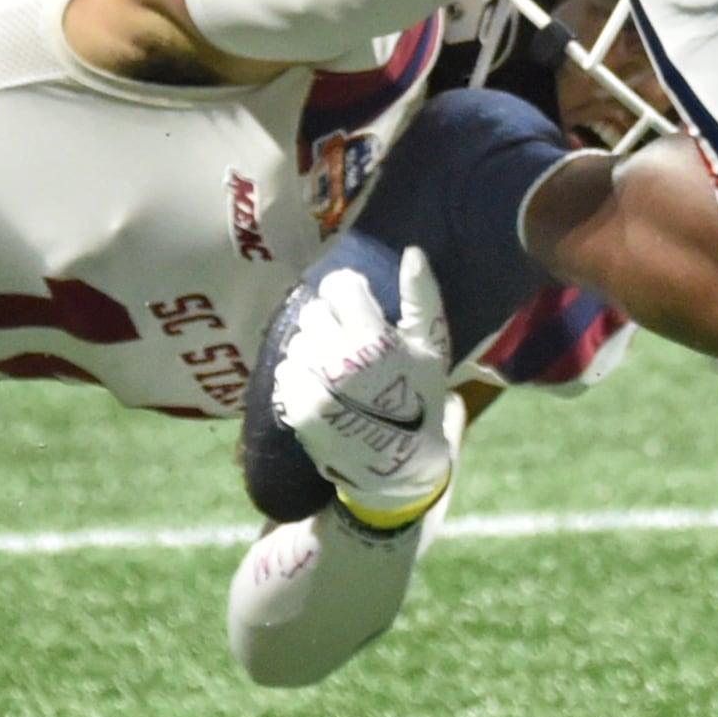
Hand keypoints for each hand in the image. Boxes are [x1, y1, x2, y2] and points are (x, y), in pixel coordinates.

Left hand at [274, 244, 458, 530]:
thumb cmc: (419, 398)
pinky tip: (323, 389)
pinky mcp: (295, 408)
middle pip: (314, 310)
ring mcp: (312, 386)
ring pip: (297, 339)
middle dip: (331, 321)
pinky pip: (285, 369)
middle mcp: (338, 361)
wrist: (397, 464)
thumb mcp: (432, 347)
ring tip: (336, 369)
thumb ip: (422, 297)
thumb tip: (412, 252)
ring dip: (314, 348)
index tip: (359, 309)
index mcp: (372, 340)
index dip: (350, 294)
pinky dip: (300, 375)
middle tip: (351, 345)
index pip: (339, 285)